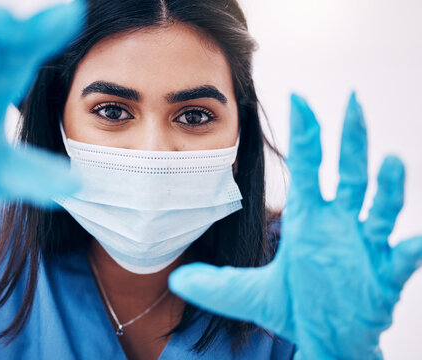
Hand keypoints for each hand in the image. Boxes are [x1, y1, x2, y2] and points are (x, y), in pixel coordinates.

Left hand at [169, 93, 421, 358]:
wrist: (325, 337)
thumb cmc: (295, 305)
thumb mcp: (248, 294)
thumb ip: (216, 285)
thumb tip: (175, 280)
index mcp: (308, 219)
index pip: (306, 168)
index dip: (304, 135)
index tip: (299, 98)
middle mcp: (338, 225)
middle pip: (348, 174)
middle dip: (351, 140)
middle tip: (352, 102)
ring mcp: (363, 247)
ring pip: (380, 207)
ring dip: (387, 185)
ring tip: (389, 160)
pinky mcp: (382, 276)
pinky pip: (400, 258)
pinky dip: (409, 249)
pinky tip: (414, 240)